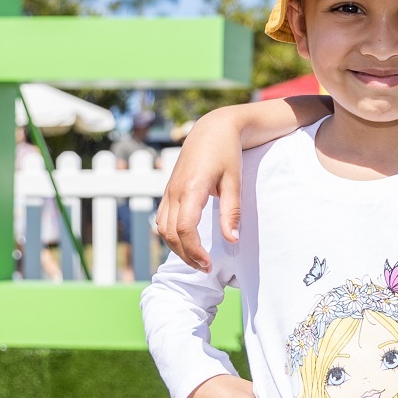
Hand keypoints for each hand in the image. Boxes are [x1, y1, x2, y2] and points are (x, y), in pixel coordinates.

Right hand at [155, 109, 243, 272]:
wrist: (212, 129)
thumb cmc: (227, 153)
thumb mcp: (234, 180)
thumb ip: (232, 211)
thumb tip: (232, 240)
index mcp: (191, 188)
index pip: (184, 229)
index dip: (194, 251)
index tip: (209, 264)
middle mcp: (174, 191)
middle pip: (170, 234)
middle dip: (186, 255)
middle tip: (206, 268)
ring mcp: (168, 191)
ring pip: (162, 229)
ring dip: (177, 248)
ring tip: (198, 259)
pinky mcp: (168, 191)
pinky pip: (162, 219)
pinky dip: (171, 236)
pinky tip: (187, 243)